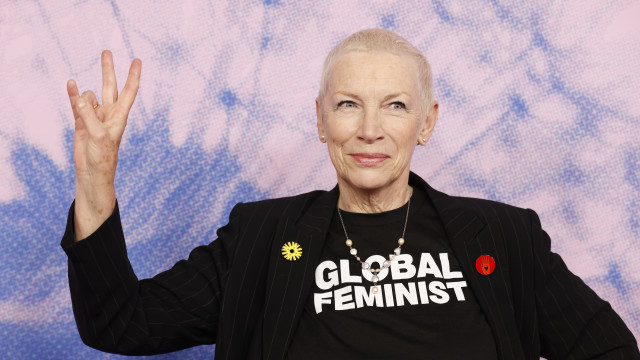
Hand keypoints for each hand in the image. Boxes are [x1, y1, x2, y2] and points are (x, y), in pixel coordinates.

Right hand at [67, 50, 140, 239]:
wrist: (92, 173)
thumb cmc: (103, 157)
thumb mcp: (98, 135)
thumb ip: (88, 115)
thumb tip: (80, 98)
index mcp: (120, 115)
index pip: (129, 91)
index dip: (133, 75)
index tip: (137, 60)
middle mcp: (109, 112)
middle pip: (109, 85)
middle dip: (108, 69)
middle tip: (107, 51)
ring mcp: (94, 116)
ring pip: (88, 97)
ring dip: (82, 100)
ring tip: (84, 119)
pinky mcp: (81, 121)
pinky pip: (76, 103)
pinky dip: (73, 94)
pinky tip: (70, 84)